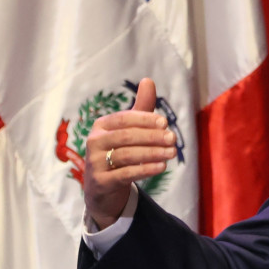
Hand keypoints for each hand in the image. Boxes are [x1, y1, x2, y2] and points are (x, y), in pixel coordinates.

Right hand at [82, 78, 176, 228]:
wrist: (103, 188)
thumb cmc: (119, 151)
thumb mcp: (129, 130)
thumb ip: (141, 108)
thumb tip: (148, 80)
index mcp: (102, 126)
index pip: (124, 119)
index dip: (145, 120)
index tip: (165, 123)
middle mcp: (94, 142)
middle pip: (126, 137)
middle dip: (152, 137)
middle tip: (173, 139)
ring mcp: (95, 163)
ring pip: (127, 155)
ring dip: (152, 153)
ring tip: (172, 153)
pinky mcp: (101, 182)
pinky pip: (125, 174)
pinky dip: (145, 170)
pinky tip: (162, 167)